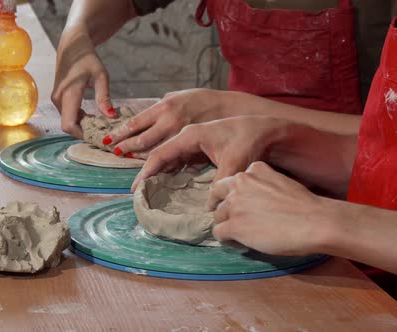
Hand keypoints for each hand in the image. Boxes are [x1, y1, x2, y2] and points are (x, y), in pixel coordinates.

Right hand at [51, 27, 116, 137]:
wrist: (72, 46)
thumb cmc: (87, 58)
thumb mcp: (100, 76)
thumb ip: (104, 97)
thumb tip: (111, 116)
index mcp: (68, 94)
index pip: (68, 125)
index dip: (82, 134)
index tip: (98, 135)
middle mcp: (58, 99)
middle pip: (69, 126)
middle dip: (85, 131)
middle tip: (104, 131)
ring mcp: (56, 99)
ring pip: (68, 121)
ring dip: (83, 125)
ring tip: (100, 123)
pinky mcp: (58, 98)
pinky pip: (67, 115)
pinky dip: (79, 119)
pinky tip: (92, 116)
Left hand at [104, 89, 223, 157]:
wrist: (232, 110)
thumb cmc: (203, 101)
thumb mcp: (179, 96)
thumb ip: (161, 106)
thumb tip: (142, 118)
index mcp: (165, 107)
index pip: (136, 122)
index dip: (120, 132)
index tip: (108, 140)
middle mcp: (170, 122)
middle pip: (142, 140)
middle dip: (126, 147)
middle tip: (115, 153)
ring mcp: (180, 137)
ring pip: (154, 153)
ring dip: (139, 158)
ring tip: (128, 160)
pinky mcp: (191, 150)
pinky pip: (171, 161)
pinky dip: (160, 165)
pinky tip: (152, 169)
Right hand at [131, 116, 287, 190]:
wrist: (265, 129)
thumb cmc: (249, 140)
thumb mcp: (235, 163)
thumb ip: (220, 184)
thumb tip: (208, 208)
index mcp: (190, 134)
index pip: (161, 154)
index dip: (147, 172)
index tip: (136, 188)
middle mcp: (187, 135)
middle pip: (160, 155)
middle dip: (146, 173)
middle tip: (136, 193)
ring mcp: (192, 140)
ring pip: (168, 157)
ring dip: (157, 172)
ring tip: (146, 191)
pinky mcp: (199, 147)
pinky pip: (178, 159)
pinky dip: (170, 171)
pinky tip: (166, 185)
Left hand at [208, 162, 324, 255]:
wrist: (314, 222)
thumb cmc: (304, 205)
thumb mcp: (280, 181)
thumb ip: (261, 183)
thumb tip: (254, 198)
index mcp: (253, 171)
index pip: (230, 181)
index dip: (229, 193)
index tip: (230, 202)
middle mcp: (239, 184)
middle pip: (217, 195)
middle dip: (218, 205)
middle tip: (223, 217)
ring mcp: (235, 205)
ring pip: (217, 216)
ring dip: (225, 225)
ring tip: (239, 235)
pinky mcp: (234, 225)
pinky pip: (218, 232)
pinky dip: (226, 239)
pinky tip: (237, 243)